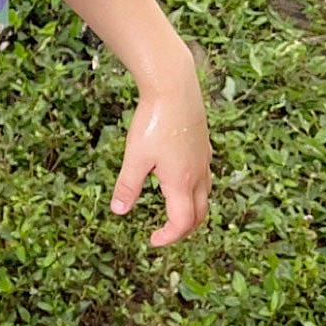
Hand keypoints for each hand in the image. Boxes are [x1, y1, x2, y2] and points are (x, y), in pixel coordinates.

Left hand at [110, 67, 211, 246]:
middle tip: (164, 232)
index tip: (153, 239)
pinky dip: (195, 190)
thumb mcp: (135, 156)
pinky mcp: (203, 146)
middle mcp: (198, 174)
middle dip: (183, 229)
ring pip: (205, 196)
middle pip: (200, 214)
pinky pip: (205, 177)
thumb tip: (119, 211)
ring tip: (172, 210)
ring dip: (192, 210)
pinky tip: (178, 179)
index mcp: (182, 181)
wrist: (174, 86)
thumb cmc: (154, 121)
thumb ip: (128, 186)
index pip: (182, 222)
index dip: (169, 236)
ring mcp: (204, 160)